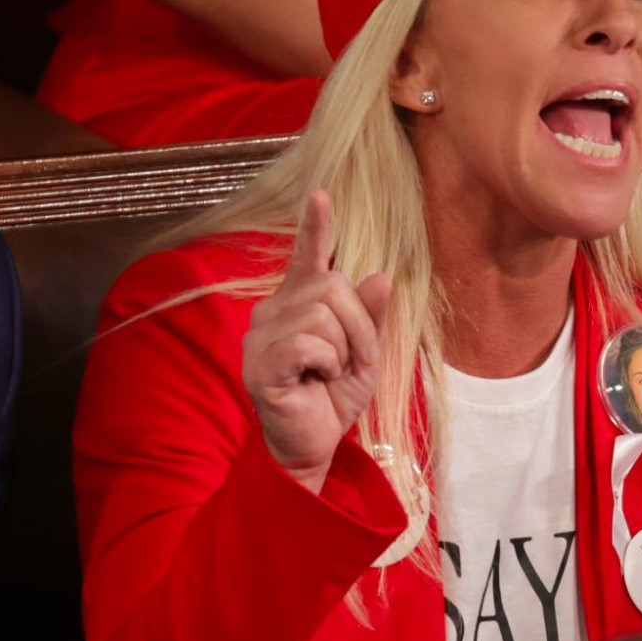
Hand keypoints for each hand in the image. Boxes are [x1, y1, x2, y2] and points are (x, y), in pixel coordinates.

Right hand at [242, 190, 391, 491]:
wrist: (312, 445)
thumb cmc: (332, 399)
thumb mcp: (366, 354)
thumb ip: (371, 316)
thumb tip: (381, 275)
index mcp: (297, 304)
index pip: (308, 258)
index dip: (316, 227)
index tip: (322, 195)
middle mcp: (272, 312)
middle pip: (331, 286)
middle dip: (360, 326)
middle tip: (352, 361)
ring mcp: (261, 336)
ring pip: (324, 314)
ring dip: (345, 348)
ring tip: (331, 374)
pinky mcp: (260, 362)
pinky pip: (310, 342)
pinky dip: (328, 363)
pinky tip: (315, 381)